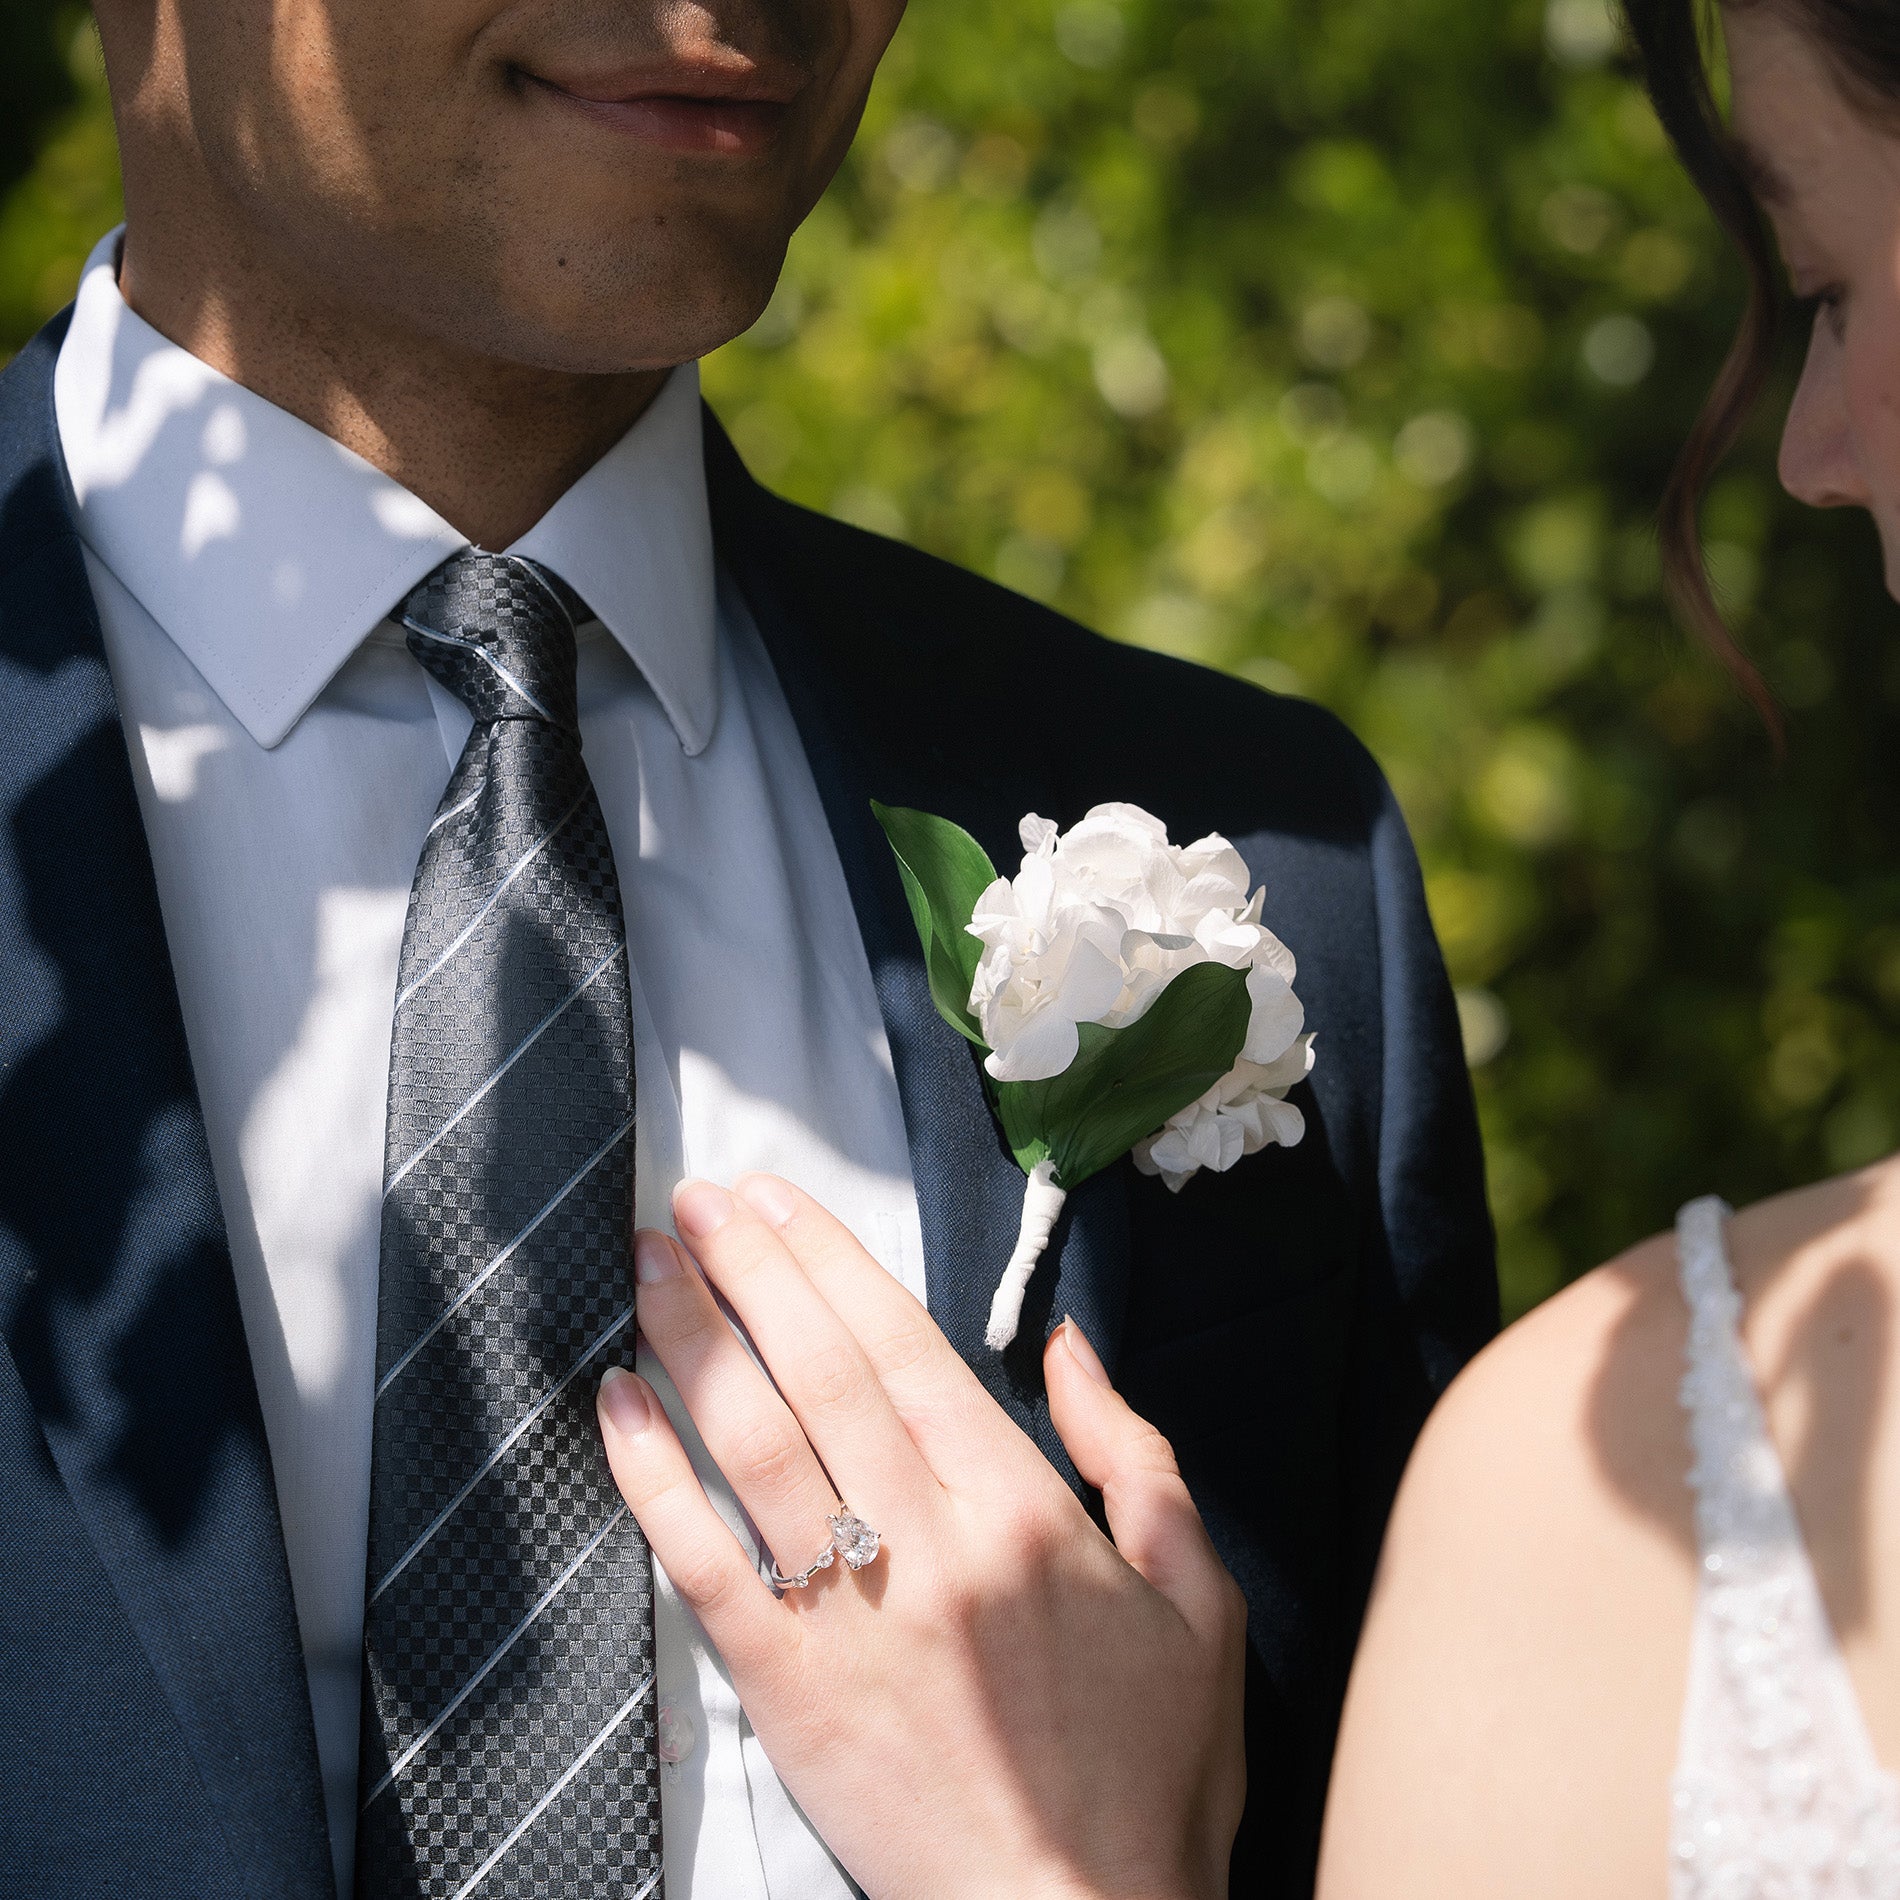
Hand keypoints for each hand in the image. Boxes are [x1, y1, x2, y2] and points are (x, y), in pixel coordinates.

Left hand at [595, 1174, 1246, 1899]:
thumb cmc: (1147, 1772)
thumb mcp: (1199, 1598)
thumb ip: (1135, 1455)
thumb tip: (1070, 1348)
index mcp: (1021, 1507)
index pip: (904, 1345)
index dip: (831, 1261)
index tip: (779, 1201)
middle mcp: (926, 1539)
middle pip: (819, 1369)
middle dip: (750, 1267)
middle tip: (696, 1197)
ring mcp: (847, 1611)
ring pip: (754, 1439)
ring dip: (694, 1337)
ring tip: (649, 1260)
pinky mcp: (785, 1685)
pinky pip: (704, 1558)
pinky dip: (653, 1474)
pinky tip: (618, 1402)